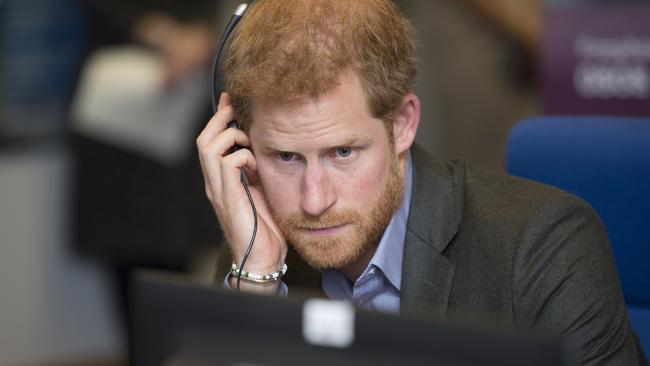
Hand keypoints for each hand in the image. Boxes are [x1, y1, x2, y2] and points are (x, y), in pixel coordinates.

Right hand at [197, 93, 287, 292]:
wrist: (263, 259)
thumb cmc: (265, 229)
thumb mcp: (261, 191)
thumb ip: (256, 171)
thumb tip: (262, 149)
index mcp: (221, 181)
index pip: (211, 142)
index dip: (219, 119)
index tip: (231, 101)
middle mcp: (214, 184)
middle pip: (204, 140)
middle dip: (221, 120)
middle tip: (238, 112)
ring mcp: (218, 191)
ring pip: (209, 148)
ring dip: (231, 137)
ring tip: (249, 142)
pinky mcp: (228, 198)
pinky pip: (227, 163)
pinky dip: (242, 156)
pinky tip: (254, 166)